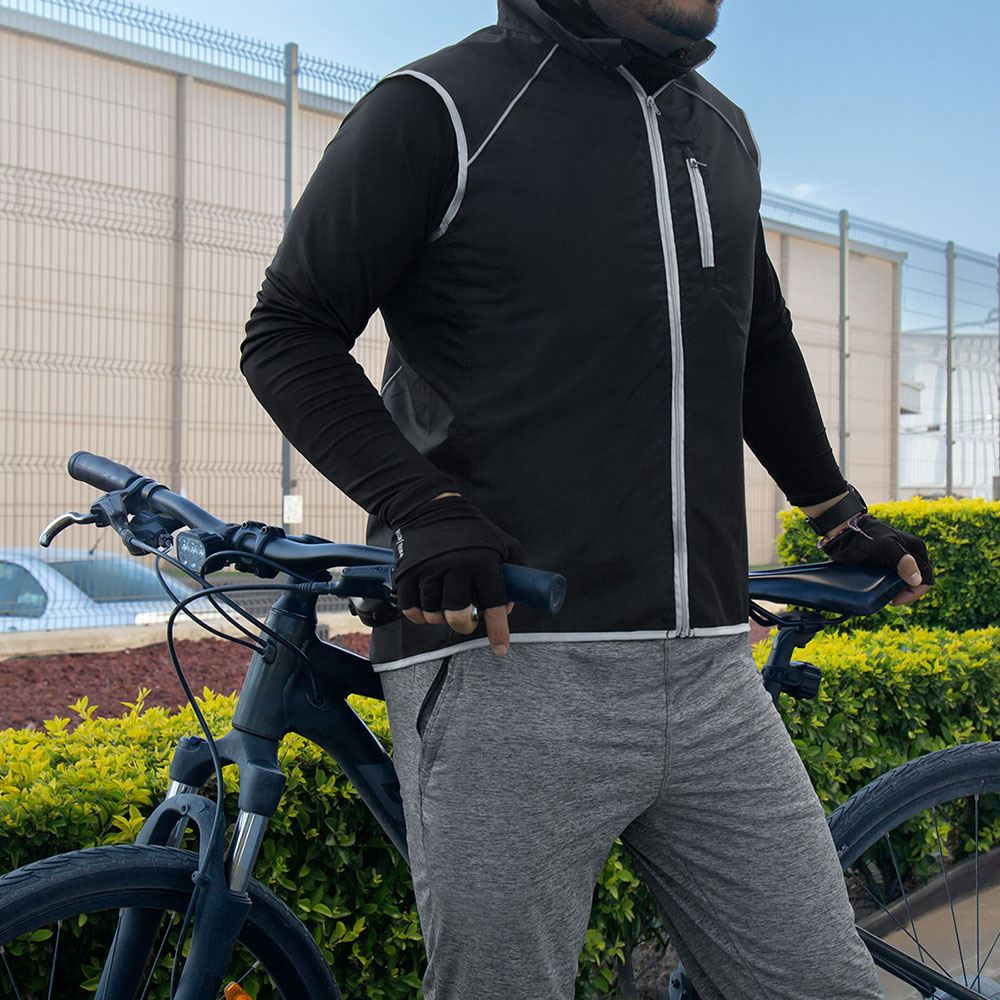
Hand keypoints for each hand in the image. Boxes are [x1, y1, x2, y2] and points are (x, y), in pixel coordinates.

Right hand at [392, 495, 523, 654]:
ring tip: (444, 607)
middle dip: (463, 625)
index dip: (498, 630)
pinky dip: (418, 615)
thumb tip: (507, 607)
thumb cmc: (472, 530)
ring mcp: (429, 569)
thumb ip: (514, 572)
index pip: (493, 603)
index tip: (500, 647)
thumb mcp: (502, 543)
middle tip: (465, 620)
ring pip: (433, 614)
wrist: (430, 506)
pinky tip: (425, 607)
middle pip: (457, 616)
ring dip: (440, 618)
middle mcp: (456, 566)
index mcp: (483, 561)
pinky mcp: (406, 572)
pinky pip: (411, 608)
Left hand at [820, 514, 932, 606]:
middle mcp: (911, 554)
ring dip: (898, 590)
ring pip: (906, 581)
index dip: (914, 594)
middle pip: (917, 582)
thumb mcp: (883, 548)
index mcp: (917, 549)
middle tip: (888, 598)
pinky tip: (879, 587)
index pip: (926, 579)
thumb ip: (902, 561)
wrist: (843, 532)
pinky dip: (890, 586)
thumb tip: (916, 580)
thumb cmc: (864, 537)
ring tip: (883, 593)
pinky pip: (896, 578)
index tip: (895, 600)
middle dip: (906, 593)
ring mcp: (900, 558)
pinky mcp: (888, 562)